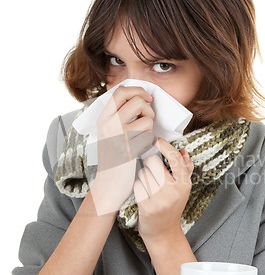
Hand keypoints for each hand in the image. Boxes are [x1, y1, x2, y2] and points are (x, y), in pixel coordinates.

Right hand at [90, 86, 154, 214]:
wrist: (109, 184)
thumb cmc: (114, 157)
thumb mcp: (110, 132)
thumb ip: (120, 115)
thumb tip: (141, 97)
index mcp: (103, 118)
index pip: (120, 91)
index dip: (137, 90)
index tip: (145, 99)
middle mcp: (108, 124)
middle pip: (137, 100)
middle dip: (148, 109)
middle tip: (146, 119)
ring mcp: (118, 136)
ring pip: (146, 117)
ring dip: (150, 127)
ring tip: (141, 137)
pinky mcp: (129, 148)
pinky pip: (149, 135)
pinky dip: (149, 140)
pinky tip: (140, 149)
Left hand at [133, 137, 193, 243]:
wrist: (163, 232)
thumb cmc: (171, 207)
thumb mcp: (183, 189)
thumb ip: (185, 169)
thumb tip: (183, 151)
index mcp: (184, 184)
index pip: (175, 158)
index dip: (164, 146)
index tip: (156, 140)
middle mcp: (174, 191)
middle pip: (153, 162)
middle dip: (150, 165)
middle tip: (152, 174)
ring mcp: (160, 199)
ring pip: (143, 173)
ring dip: (143, 178)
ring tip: (150, 188)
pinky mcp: (147, 206)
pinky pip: (137, 185)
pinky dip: (138, 188)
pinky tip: (144, 195)